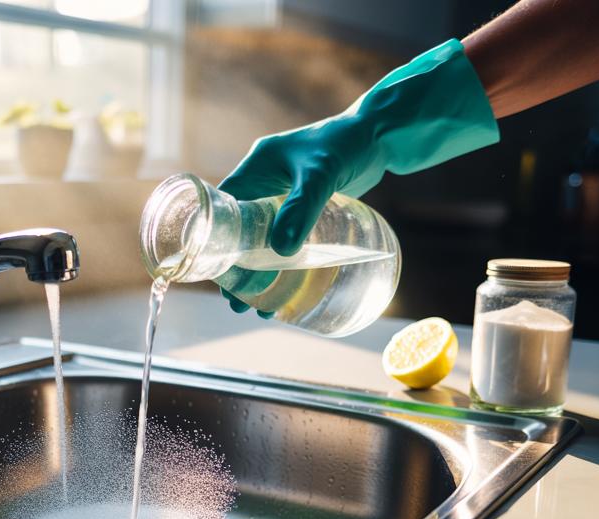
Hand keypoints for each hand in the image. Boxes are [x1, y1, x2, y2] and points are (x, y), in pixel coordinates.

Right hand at [214, 39, 498, 316]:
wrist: (381, 135)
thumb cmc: (348, 145)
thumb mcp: (320, 176)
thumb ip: (301, 209)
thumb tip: (282, 251)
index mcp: (256, 166)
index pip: (224, 206)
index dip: (217, 239)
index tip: (217, 271)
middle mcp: (264, 180)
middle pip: (240, 229)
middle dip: (237, 264)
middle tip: (235, 299)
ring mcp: (284, 194)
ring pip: (262, 237)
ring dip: (259, 268)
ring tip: (256, 304)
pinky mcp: (304, 205)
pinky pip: (286, 236)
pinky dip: (282, 259)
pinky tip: (288, 285)